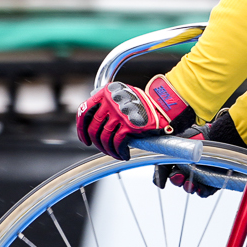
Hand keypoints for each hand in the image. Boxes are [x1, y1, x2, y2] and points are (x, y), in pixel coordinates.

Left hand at [75, 75, 193, 159]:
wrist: (164, 106)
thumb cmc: (145, 104)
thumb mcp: (122, 96)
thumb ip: (107, 105)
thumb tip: (94, 123)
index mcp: (106, 92)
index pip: (85, 111)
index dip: (81, 128)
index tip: (85, 139)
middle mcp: (111, 101)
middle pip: (94, 128)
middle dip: (97, 143)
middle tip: (104, 149)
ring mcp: (119, 113)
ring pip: (105, 137)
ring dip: (108, 150)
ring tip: (115, 153)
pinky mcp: (129, 125)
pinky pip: (118, 143)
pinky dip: (119, 152)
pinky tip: (124, 154)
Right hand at [152, 110, 245, 197]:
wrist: (222, 135)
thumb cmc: (200, 136)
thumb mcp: (177, 142)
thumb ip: (164, 156)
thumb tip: (157, 176)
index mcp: (178, 158)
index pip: (167, 172)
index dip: (165, 177)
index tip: (167, 179)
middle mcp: (188, 167)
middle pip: (179, 181)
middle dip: (178, 181)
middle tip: (180, 177)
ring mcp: (201, 174)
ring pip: (191, 188)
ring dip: (189, 188)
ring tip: (191, 184)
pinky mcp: (213, 181)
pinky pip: (205, 191)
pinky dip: (202, 192)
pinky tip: (201, 189)